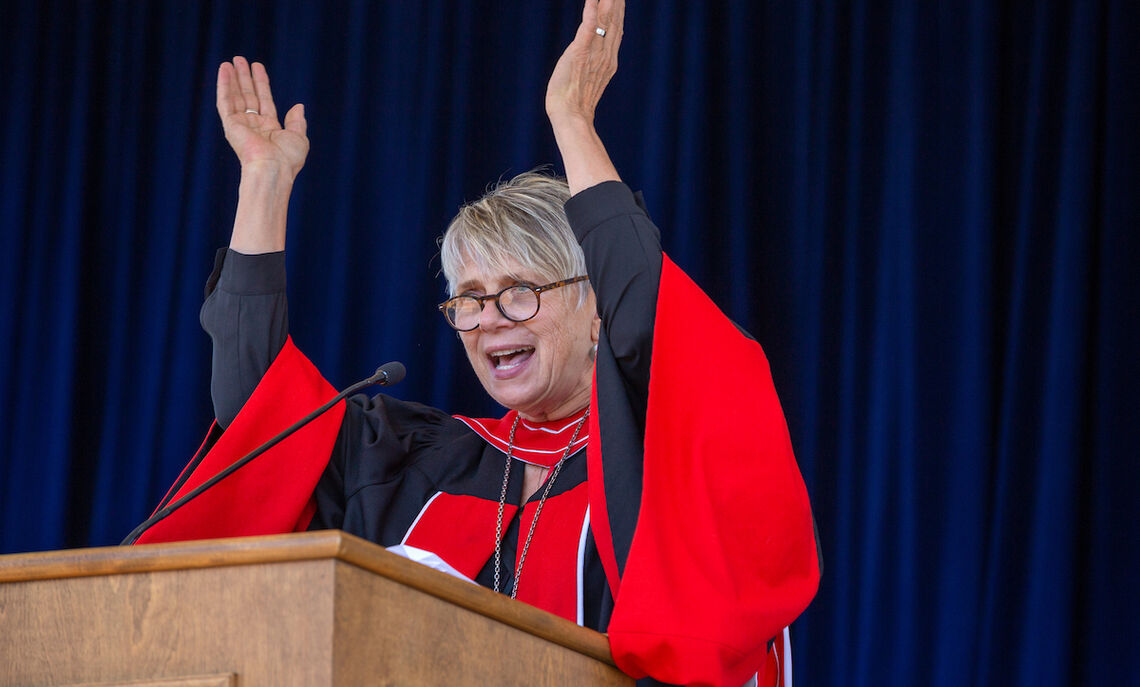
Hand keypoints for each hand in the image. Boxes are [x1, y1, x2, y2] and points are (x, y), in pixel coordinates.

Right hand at [216, 56, 308, 181]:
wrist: (273, 168)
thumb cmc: (288, 158)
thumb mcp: (299, 137)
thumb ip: (297, 121)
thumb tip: (299, 106)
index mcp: (269, 128)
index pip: (263, 100)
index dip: (261, 83)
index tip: (257, 67)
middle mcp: (253, 125)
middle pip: (248, 95)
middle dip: (244, 77)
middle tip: (240, 59)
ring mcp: (241, 125)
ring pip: (235, 96)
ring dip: (233, 78)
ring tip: (231, 61)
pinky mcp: (230, 124)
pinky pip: (225, 101)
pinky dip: (224, 85)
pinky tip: (224, 70)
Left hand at [545, 0, 624, 126]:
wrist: (571, 116)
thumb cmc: (575, 100)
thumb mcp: (590, 76)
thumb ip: (596, 60)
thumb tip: (597, 51)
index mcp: (608, 58)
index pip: (616, 27)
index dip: (619, 9)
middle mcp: (605, 54)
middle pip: (614, 20)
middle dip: (616, 1)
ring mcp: (594, 53)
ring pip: (604, 21)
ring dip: (607, 1)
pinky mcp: (579, 54)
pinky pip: (587, 31)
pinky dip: (590, 14)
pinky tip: (591, 1)